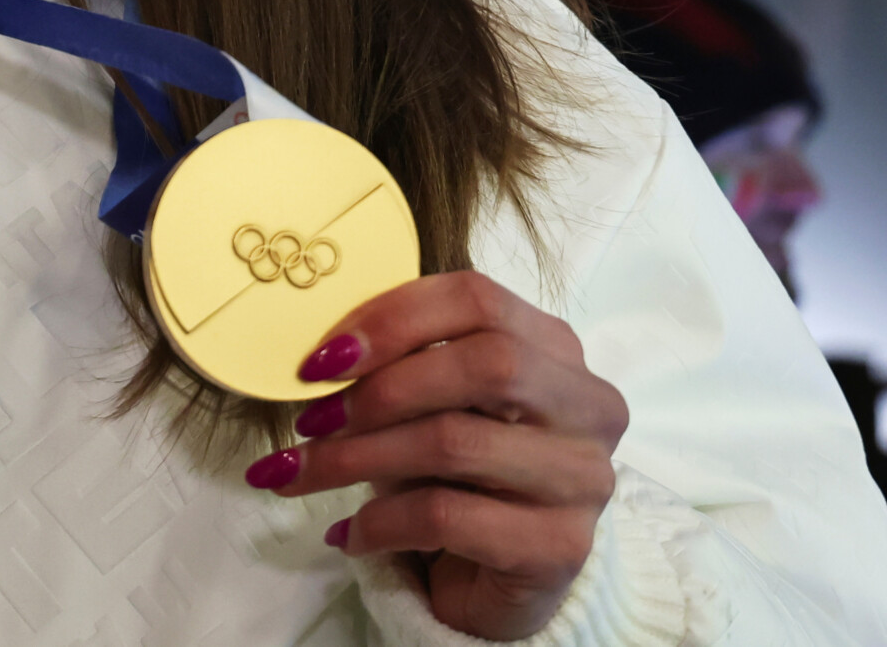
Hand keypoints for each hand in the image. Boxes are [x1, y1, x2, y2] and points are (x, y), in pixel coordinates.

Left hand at [243, 271, 627, 641]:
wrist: (498, 587)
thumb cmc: (460, 479)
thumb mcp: (434, 409)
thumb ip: (402, 367)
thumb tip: (320, 359)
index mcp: (556, 349)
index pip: (477, 299)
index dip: (391, 319)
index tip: (320, 359)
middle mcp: (586, 405)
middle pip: (484, 364)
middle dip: (380, 390)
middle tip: (311, 419)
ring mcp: (582, 478)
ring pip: (456, 443)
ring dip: (356, 459)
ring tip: (299, 474)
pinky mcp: (560, 547)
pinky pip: (447, 518)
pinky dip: (379, 522)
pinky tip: (346, 533)